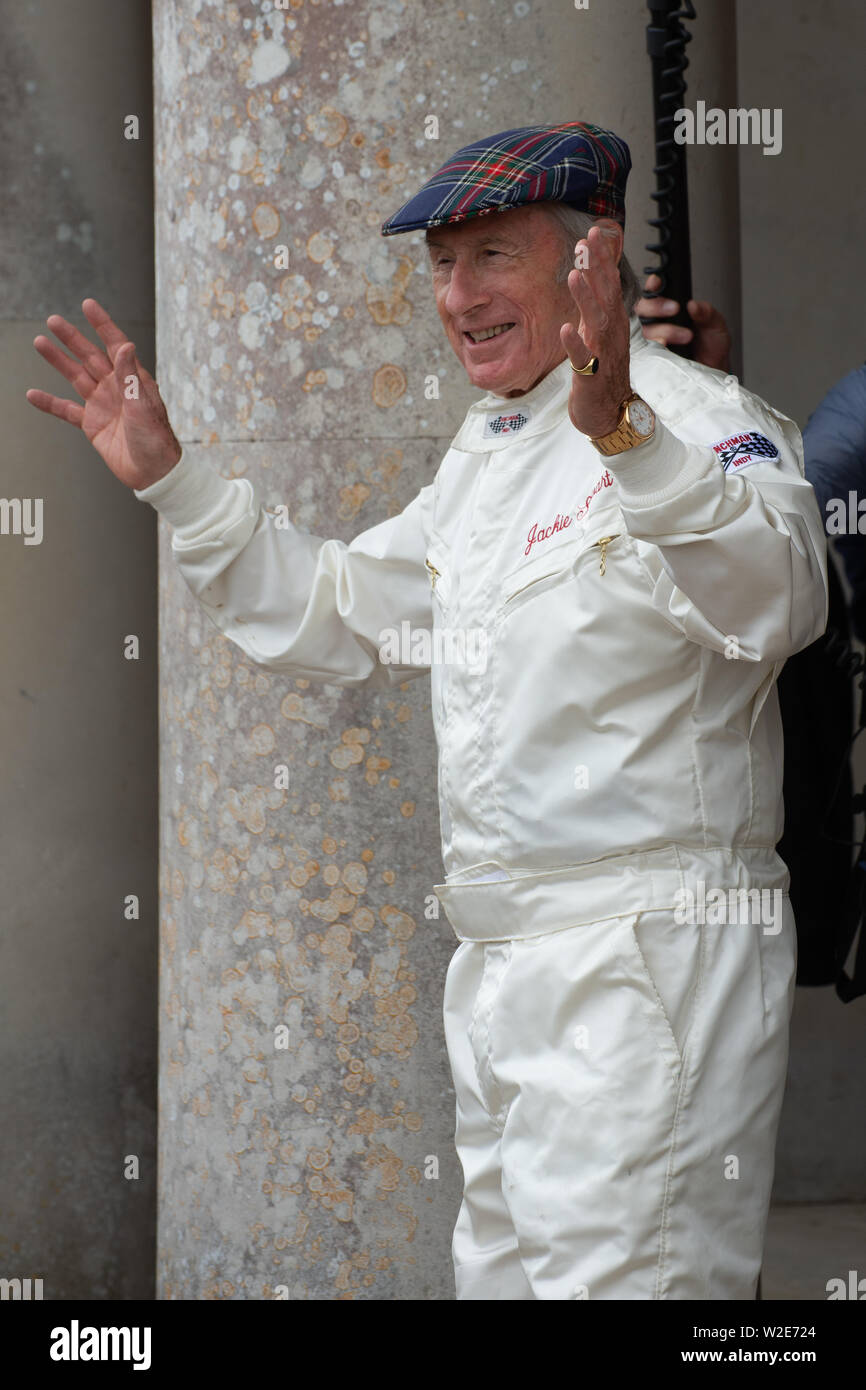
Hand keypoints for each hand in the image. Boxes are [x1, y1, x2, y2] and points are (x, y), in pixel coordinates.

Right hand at [25, 298, 182, 490]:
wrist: (154, 474)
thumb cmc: (156, 440)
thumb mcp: (144, 406)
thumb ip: (131, 377)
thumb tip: (125, 346)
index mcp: (133, 379)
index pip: (115, 345)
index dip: (102, 325)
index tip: (88, 305)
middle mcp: (116, 388)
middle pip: (90, 356)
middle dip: (72, 338)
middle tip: (53, 320)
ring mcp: (103, 405)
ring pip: (76, 377)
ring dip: (58, 361)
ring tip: (40, 343)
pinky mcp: (92, 424)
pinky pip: (67, 410)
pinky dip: (50, 403)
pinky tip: (33, 394)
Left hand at [560, 223, 631, 439]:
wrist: (611, 413)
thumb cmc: (603, 370)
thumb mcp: (599, 331)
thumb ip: (596, 302)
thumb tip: (592, 271)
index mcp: (612, 321)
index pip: (610, 283)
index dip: (603, 258)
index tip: (595, 231)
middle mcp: (611, 333)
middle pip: (606, 295)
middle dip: (596, 267)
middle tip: (586, 240)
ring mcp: (603, 354)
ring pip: (595, 322)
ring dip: (585, 298)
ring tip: (573, 275)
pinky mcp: (591, 377)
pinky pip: (583, 359)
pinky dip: (575, 344)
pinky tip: (565, 329)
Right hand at [637, 273, 731, 372]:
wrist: (713, 369)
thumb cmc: (711, 346)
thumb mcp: (715, 323)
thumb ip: (706, 312)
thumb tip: (694, 305)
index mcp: (670, 308)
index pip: (654, 292)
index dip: (652, 285)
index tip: (658, 282)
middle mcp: (658, 322)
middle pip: (641, 309)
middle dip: (655, 306)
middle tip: (674, 309)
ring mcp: (652, 340)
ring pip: (644, 330)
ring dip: (663, 330)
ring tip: (685, 335)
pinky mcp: (651, 357)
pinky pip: (645, 351)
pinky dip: (655, 346)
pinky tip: (666, 346)